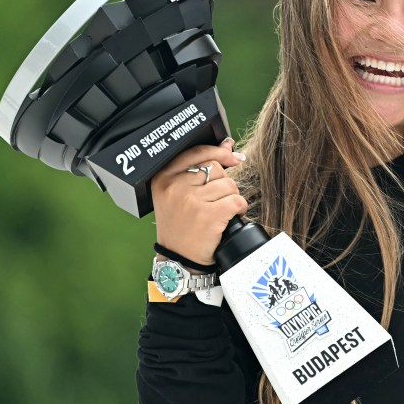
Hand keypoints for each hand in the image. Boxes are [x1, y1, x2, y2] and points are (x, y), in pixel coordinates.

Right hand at [151, 139, 247, 266]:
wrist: (179, 259)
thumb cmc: (180, 225)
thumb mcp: (176, 194)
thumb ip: (198, 168)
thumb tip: (227, 145)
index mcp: (163, 178)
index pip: (197, 153)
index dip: (219, 152)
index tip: (232, 156)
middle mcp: (175, 187)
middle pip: (216, 169)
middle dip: (223, 183)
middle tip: (216, 200)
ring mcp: (192, 201)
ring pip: (229, 185)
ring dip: (232, 197)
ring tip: (221, 211)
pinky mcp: (208, 216)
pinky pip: (236, 201)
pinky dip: (240, 208)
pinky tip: (232, 216)